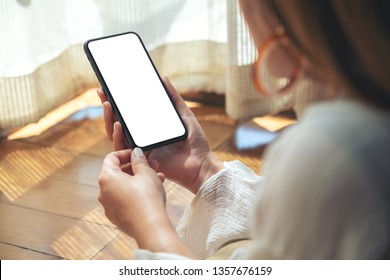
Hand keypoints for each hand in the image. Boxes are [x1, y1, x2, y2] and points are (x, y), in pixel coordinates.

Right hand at [97, 77, 223, 193]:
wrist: (201, 164)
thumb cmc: (196, 142)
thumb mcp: (184, 115)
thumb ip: (173, 98)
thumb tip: (162, 77)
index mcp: (150, 128)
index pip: (130, 113)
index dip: (118, 101)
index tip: (110, 87)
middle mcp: (142, 138)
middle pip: (118, 122)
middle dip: (108, 107)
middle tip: (102, 92)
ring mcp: (140, 149)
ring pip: (116, 134)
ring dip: (109, 119)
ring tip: (107, 104)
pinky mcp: (140, 159)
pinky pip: (123, 148)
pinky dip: (118, 136)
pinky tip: (118, 123)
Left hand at [98, 148, 195, 257]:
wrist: (150, 227)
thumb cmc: (147, 198)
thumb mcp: (146, 173)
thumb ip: (139, 160)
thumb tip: (136, 153)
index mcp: (107, 178)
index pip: (111, 158)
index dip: (126, 153)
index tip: (137, 153)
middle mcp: (103, 192)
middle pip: (117, 173)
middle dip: (135, 168)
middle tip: (152, 165)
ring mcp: (109, 206)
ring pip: (123, 187)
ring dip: (139, 180)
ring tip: (158, 178)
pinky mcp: (117, 217)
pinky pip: (125, 200)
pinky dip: (136, 193)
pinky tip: (152, 192)